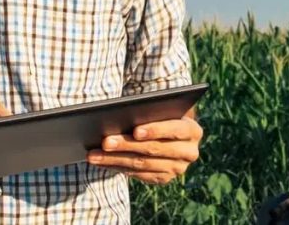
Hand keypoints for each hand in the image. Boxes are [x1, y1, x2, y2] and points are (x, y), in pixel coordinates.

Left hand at [86, 116, 202, 184]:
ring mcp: (177, 168)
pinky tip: (102, 162)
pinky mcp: (164, 178)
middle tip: (105, 141)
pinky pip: (138, 174)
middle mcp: (189, 152)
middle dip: (127, 145)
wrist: (169, 132)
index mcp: (193, 130)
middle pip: (154, 149)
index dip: (155, 130)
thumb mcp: (161, 109)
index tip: (135, 131)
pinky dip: (117, 167)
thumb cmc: (161, 113)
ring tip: (95, 154)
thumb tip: (123, 116)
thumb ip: (150, 111)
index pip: (175, 130)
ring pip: (142, 164)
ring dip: (115, 159)